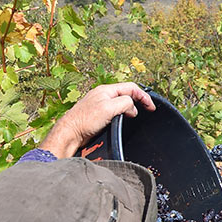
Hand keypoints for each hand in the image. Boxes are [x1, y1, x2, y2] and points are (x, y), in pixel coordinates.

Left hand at [40, 83, 155, 158]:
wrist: (70, 133)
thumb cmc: (84, 121)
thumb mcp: (109, 108)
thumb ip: (125, 103)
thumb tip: (133, 108)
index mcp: (106, 90)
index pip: (131, 87)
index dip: (144, 96)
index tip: (151, 107)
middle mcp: (103, 95)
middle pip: (127, 93)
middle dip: (138, 101)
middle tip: (147, 110)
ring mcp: (100, 104)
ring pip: (121, 102)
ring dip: (130, 108)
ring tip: (135, 116)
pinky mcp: (98, 114)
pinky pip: (115, 110)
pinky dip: (123, 114)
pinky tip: (123, 120)